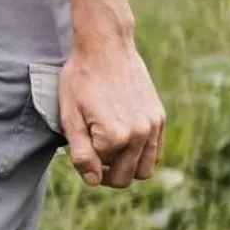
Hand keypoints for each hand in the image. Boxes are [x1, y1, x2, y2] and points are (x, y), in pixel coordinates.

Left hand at [58, 38, 164, 187]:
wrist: (105, 48)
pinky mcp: (159, 117)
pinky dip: (141, 154)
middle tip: (92, 157)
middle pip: (125, 178)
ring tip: (108, 151)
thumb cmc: (81, 80)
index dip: (87, 166)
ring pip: (144, 170)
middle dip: (107, 174)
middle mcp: (140, 134)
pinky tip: (123, 140)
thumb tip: (93, 181)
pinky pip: (155, 152)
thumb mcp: (69, 117)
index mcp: (115, 136)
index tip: (79, 151)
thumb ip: (81, 153)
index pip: (101, 174)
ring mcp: (153, 126)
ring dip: (126, 168)